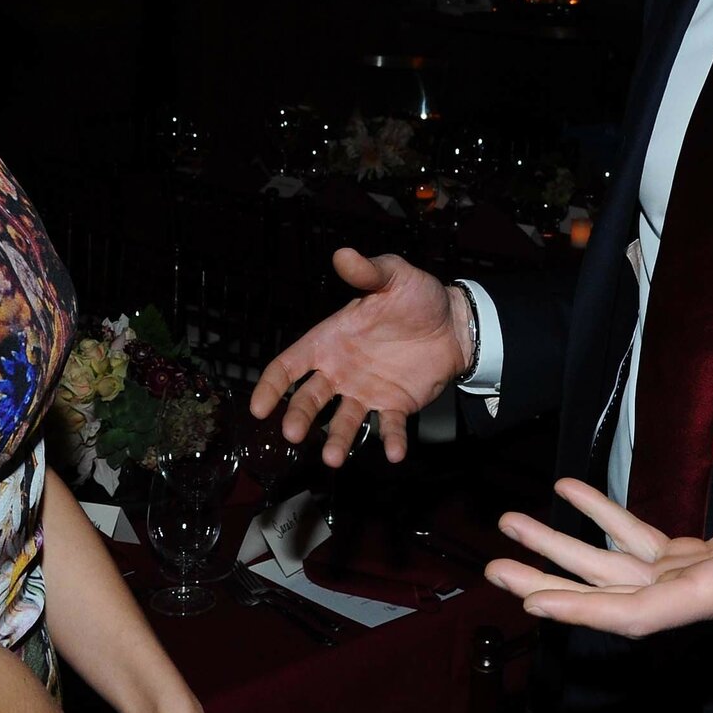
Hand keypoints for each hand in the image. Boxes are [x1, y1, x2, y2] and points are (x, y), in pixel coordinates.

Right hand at [249, 249, 470, 465]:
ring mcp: (366, 392)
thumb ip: (368, 271)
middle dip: (298, 417)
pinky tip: (395, 452)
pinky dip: (391, 441)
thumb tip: (342, 254)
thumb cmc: (416, 296)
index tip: (258, 407)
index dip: (271, 385)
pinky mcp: (395, 405)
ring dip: (336, 441)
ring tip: (333, 458)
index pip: (289, 365)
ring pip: (343, 421)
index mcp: (330, 340)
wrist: (453, 321)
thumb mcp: (393, 276)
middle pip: (309, 399)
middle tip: (293, 434)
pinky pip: (390, 427)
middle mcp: (341, 371)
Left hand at [485, 387, 712, 636]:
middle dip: (551, 583)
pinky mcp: (694, 563)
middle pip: (611, 597)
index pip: (642, 612)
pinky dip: (602, 519)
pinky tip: (569, 492)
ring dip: (562, 552)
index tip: (539, 605)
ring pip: (614, 572)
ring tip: (512, 526)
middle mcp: (698, 592)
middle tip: (494, 569)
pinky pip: (636, 546)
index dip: (587, 609)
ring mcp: (692, 580)